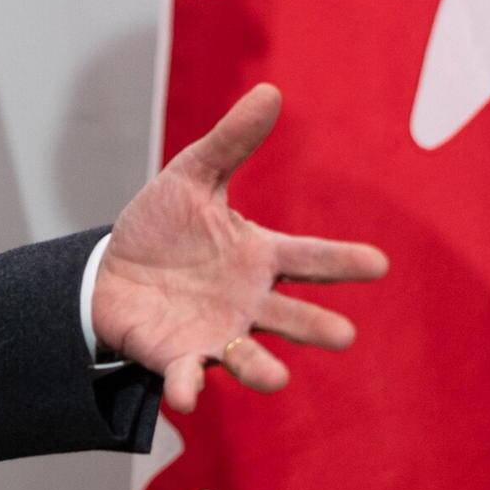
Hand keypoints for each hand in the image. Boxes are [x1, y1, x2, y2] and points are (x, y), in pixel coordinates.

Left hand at [89, 84, 390, 411]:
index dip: (343, 262)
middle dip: (315, 328)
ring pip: (247, 356)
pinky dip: (186, 388)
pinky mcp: (178, 358)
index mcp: (258, 257)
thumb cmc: (162, 227)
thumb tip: (270, 91)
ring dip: (260, 369)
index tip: (378, 265)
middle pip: (290, 317)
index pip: (308, 259)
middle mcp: (247, 302)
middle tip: (344, 336)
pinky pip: (186, 376)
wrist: (110, 273)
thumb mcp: (192, 176)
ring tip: (277, 379)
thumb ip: (231, 141)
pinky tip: (184, 398)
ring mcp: (216, 334)